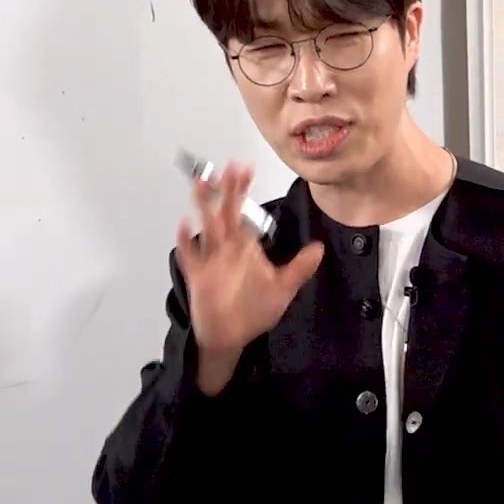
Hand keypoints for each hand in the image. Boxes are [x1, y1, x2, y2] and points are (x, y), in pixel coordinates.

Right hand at [173, 163, 324, 382]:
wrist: (231, 336)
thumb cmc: (253, 310)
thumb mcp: (282, 289)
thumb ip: (299, 269)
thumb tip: (319, 249)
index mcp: (244, 247)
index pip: (243, 212)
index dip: (243, 191)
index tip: (245, 169)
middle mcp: (226, 249)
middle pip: (225, 213)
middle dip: (227, 190)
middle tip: (229, 167)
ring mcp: (211, 261)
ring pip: (207, 228)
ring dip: (203, 206)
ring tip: (201, 183)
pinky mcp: (198, 277)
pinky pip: (190, 257)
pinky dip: (186, 241)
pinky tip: (184, 225)